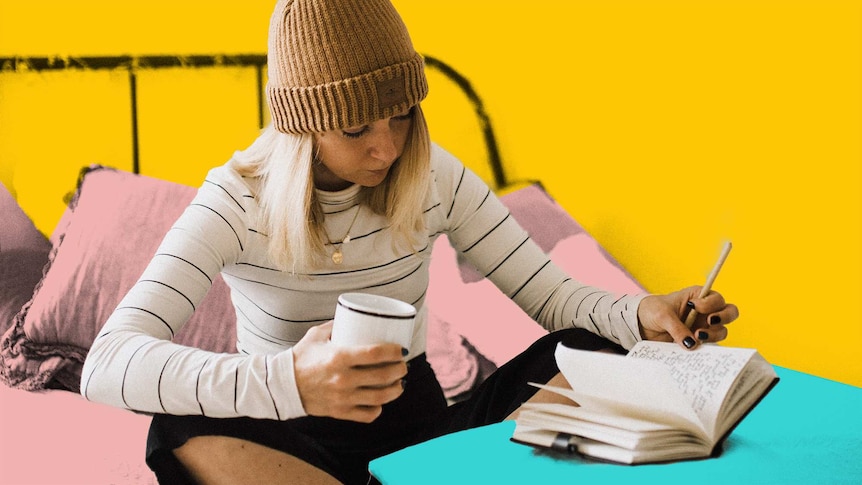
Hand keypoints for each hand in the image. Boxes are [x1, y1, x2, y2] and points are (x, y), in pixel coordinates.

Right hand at [291, 321, 407, 422]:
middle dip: (400, 370)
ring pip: (380, 397)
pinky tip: (381, 401)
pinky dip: (378, 409)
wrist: (282, 385)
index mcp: (338, 357)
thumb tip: (356, 316)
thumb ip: (337, 325)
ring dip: (396, 390)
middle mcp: (343, 379)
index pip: (375, 354)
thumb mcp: (317, 335)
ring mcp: (342, 398)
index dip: (394, 351)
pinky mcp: (340, 412)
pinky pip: (367, 414)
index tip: (402, 349)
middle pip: (383, 376)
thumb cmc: (301, 357)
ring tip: (400, 383)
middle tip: (403, 365)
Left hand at [637, 286, 738, 348]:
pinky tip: (694, 347)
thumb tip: (691, 344)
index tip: (695, 306)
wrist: (640, 325)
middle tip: (709, 321)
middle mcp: (705, 311)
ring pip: (721, 331)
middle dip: (723, 317)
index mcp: (698, 296)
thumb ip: (677, 328)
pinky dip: (705, 347)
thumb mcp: (662, 315)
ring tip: (697, 336)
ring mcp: (702, 326)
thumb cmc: (652, 310)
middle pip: (729, 313)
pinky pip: (708, 345)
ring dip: (713, 334)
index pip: (716, 298)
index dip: (711, 303)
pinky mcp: (697, 341)